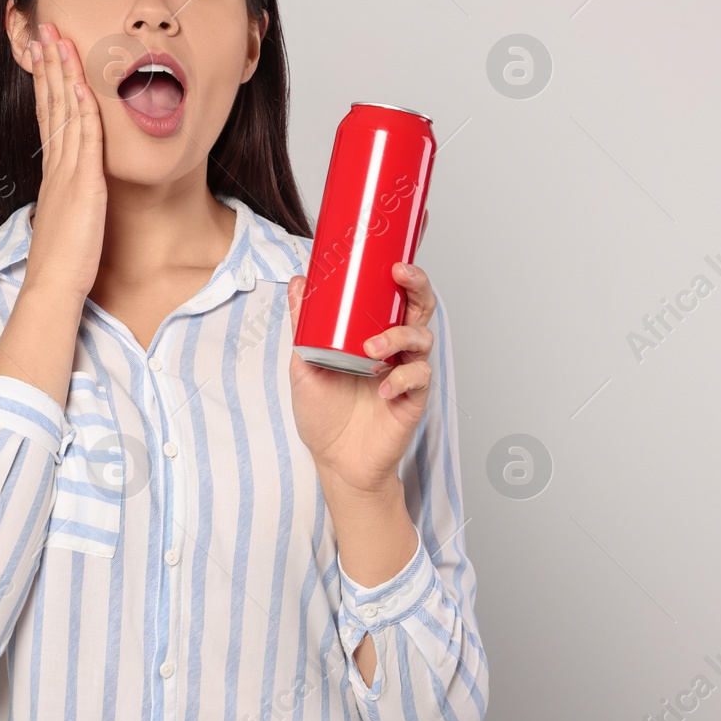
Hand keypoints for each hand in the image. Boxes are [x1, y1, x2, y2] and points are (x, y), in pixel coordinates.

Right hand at [23, 22, 106, 295]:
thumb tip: (74, 189)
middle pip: (50, 105)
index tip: (45, 54)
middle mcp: (57, 166)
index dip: (47, 83)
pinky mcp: (82, 185)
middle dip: (48, 65)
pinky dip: (80, 109)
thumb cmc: (65, 261)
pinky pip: (82, 139)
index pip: (49, 117)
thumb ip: (71, 197)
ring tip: (56, 39)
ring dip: (61, 73)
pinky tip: (78, 84)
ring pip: (63, 112)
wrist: (54, 286)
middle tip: (43, 29)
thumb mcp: (69, 218)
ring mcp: (68, 173)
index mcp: (55, 173)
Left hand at [285, 261, 437, 496]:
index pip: (395, 296)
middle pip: (420, 307)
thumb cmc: (323, 414)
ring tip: (372, 350)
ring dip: (399, 335)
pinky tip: (382, 387)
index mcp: (373, 334)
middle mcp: (395, 348)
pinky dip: (402, 378)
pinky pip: (419, 377)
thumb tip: (297, 283)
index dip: (403, 274)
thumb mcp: (304, 365)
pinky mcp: (413, 398)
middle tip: (401, 275)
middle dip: (418, 285)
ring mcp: (405, 371)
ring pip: (423, 336)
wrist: (335, 461)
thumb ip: (303, 327)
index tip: (394, 258)